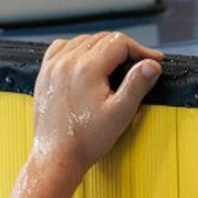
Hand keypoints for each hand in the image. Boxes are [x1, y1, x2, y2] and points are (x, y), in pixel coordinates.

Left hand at [31, 32, 163, 175]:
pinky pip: (61, 48)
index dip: (140, 49)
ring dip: (101, 47)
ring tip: (115, 63)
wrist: (57, 158)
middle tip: (137, 64)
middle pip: (102, 39)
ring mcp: (52, 67)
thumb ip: (137, 85)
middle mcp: (67, 62)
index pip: (120, 42)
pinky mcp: (44, 75)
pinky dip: (76, 48)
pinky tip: (84, 60)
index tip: (152, 60)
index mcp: (86, 68)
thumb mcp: (120, 114)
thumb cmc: (85, 141)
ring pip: (83, 41)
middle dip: (123, 48)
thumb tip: (152, 64)